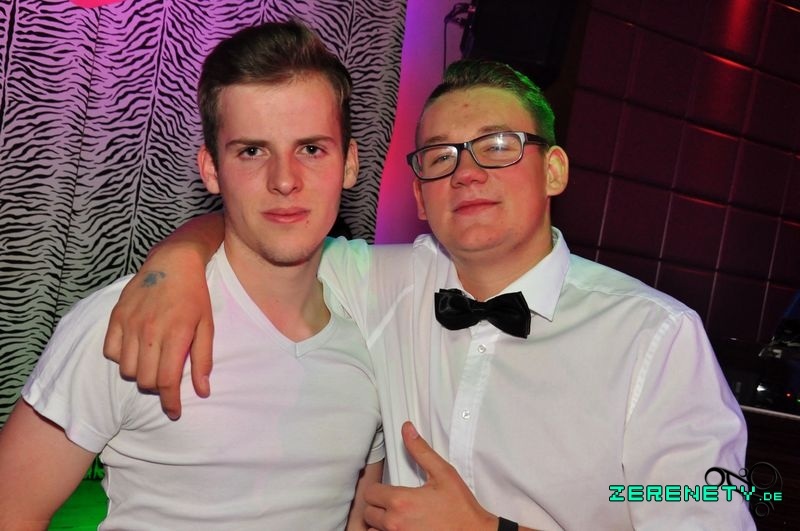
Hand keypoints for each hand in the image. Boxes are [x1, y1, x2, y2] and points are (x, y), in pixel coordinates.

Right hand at [103, 242, 213, 418]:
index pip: (167, 382)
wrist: (173, 262)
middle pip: (146, 380)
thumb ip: (203, 360)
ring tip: (152, 364)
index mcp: (176, 336)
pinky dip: (121, 358)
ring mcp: (130, 324)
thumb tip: (203, 391)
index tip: (174, 412)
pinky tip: (135, 350)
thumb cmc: (195, 296)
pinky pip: (110, 352)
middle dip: (157, 388)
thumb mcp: (206, 327)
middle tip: (166, 380)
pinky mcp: (116, 317)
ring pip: (126, 370)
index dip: (170, 403)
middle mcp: (150, 331)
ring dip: (140, 374)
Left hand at [363, 422, 496, 530]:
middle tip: (394, 503)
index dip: (379, 489)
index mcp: (401, 502)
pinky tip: (401, 528)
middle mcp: (395, 523)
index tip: (388, 489)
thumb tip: (408, 431)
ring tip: (395, 517)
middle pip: (368, 512)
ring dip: (380, 524)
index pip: (371, 493)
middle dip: (378, 506)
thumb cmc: (461, 509)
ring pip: (372, 530)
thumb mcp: (443, 474)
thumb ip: (421, 451)